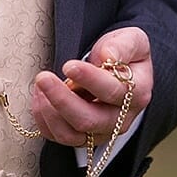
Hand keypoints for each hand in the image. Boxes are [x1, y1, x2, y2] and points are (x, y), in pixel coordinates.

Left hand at [31, 27, 152, 147]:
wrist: (115, 68)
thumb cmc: (122, 53)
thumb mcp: (131, 40)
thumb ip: (123, 46)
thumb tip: (108, 56)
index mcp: (136, 94)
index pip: (112, 92)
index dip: (89, 79)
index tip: (69, 65)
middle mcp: (120, 119)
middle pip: (88, 120)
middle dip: (61, 99)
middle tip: (43, 77)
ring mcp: (99, 132)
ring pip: (70, 135)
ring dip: (48, 111)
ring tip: (39, 85)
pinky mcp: (80, 137)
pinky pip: (56, 136)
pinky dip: (42, 119)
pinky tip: (39, 96)